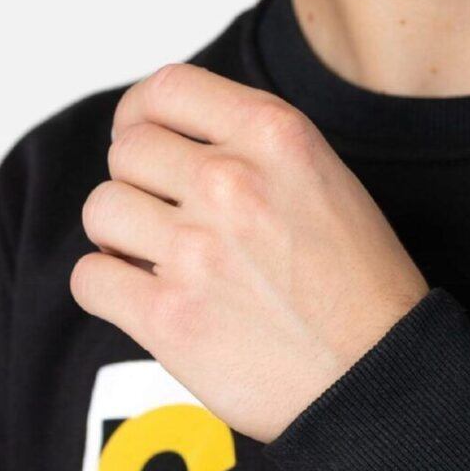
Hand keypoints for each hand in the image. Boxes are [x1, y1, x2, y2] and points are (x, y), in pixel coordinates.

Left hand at [70, 62, 429, 441]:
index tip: (141, 141)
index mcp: (275, 137)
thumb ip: (256, 154)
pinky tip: (142, 301)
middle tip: (163, 223)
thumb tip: (178, 148)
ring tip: (155, 264)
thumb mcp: (328, 184)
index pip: (167, 89)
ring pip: (101, 211)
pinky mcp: (169, 317)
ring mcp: (195, 250)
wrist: (378, 380)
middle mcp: (230, 182)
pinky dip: (107, 288)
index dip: (140, 116)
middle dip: (137, 186)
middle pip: (126, 153)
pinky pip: (91, 279)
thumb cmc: (363, 296)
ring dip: (119, 237)